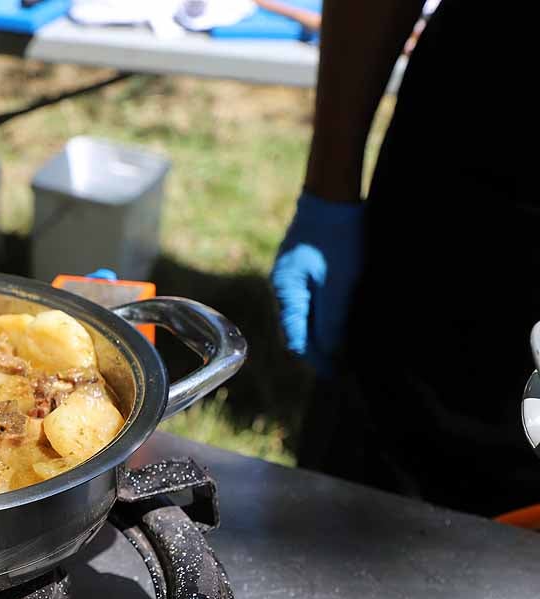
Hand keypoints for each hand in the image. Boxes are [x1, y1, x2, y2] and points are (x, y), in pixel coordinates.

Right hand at [270, 192, 364, 374]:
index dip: (317, 360)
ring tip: (345, 346)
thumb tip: (329, 353)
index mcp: (287, 293)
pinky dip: (323, 314)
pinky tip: (339, 318)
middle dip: (320, 349)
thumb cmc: (338, 236)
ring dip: (322, 333)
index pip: (297, 339)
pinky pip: (310, 300)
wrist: (333, 193)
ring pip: (305, 316)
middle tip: (345, 367)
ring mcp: (291, 277)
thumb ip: (332, 320)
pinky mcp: (303, 268)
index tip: (337, 375)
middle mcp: (283, 288)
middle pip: (298, 330)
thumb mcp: (340, 282)